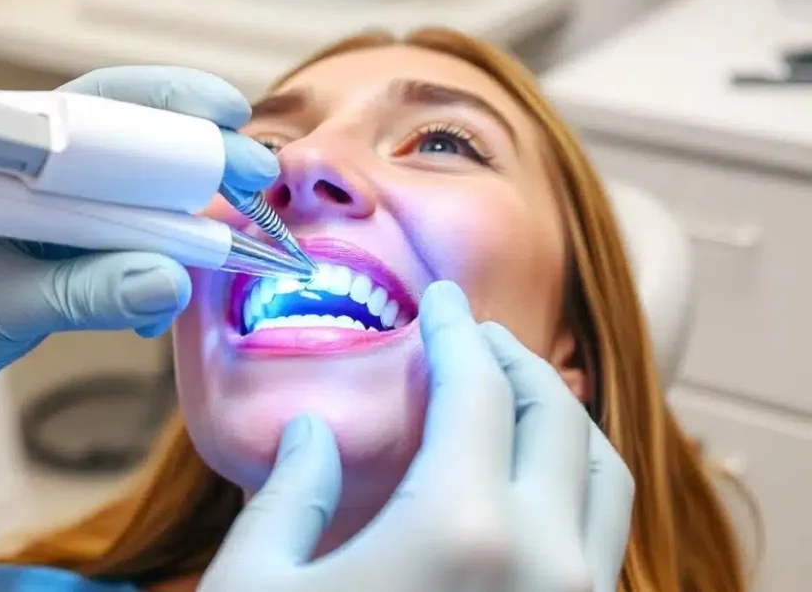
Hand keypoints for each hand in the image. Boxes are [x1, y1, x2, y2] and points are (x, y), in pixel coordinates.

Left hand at [0, 66, 278, 434]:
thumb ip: (86, 293)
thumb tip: (174, 282)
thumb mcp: (1, 304)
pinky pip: (138, 244)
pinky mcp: (77, 250)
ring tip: (235, 243)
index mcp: (16, 155)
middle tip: (259, 180)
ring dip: (193, 218)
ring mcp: (66, 212)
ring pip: (149, 195)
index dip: (174, 108)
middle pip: (142, 144)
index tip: (231, 122)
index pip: (106, 105)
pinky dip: (166, 266)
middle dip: (204, 158)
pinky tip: (167, 298)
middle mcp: (48, 173)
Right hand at [200, 281, 633, 591]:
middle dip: (513, 358)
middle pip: (555, 414)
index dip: (454, 329)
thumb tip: (312, 431)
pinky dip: (574, 477)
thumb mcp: (257, 584)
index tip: (440, 298)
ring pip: (603, 472)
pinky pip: (600, 533)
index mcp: (460, 527)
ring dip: (559, 413)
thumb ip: (289, 493)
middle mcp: (543, 558)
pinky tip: (525, 475)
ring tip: (508, 389)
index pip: (475, 387)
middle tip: (469, 335)